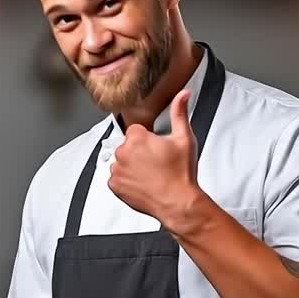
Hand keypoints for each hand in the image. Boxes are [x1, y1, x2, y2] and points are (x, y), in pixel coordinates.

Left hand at [108, 89, 203, 232]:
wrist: (177, 202)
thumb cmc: (181, 174)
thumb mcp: (184, 138)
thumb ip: (180, 113)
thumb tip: (183, 95)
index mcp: (137, 137)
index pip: (136, 131)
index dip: (148, 140)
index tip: (157, 149)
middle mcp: (123, 152)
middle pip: (128, 146)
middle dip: (139, 152)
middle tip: (156, 163)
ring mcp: (117, 169)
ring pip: (121, 161)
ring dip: (131, 166)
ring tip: (150, 174)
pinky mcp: (114, 185)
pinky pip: (117, 178)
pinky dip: (126, 180)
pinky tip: (142, 183)